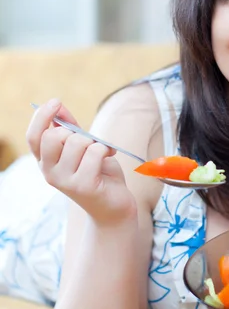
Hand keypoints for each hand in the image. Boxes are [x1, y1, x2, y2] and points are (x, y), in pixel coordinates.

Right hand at [27, 98, 136, 223]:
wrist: (114, 206)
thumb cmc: (98, 173)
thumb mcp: (81, 147)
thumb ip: (69, 128)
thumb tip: (58, 106)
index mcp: (45, 161)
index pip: (33, 136)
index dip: (41, 116)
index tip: (56, 102)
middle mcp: (49, 172)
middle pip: (54, 136)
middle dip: (75, 132)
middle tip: (88, 143)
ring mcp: (65, 181)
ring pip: (78, 142)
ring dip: (95, 143)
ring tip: (101, 153)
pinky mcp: (84, 185)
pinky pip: (95, 152)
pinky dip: (106, 150)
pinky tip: (109, 158)